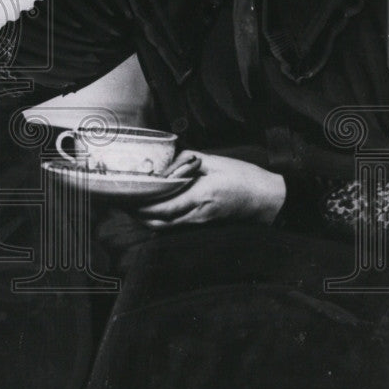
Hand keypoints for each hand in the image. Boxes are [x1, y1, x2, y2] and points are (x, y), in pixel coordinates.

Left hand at [137, 150, 285, 226]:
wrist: (267, 199)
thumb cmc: (243, 177)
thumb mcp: (215, 162)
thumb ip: (187, 161)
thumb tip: (165, 161)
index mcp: (201, 195)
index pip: (164, 207)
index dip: (142, 206)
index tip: (125, 197)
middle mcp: (198, 213)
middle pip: (159, 222)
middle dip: (138, 214)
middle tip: (122, 201)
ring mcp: (200, 221)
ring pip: (165, 227)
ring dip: (146, 219)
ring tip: (131, 205)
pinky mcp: (202, 223)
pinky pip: (175, 225)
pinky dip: (159, 220)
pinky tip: (151, 210)